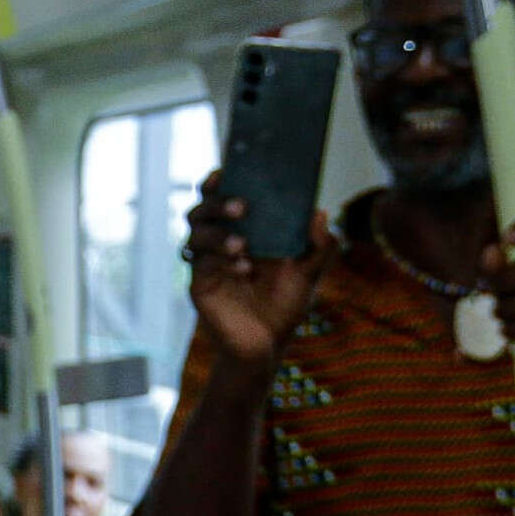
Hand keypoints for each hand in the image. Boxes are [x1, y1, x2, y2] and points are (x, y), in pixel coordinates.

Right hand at [181, 173, 327, 365]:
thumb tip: (320, 213)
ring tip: (242, 245)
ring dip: (217, 234)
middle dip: (217, 204)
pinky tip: (243, 269)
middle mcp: (218, 242)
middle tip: (242, 208)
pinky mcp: (199, 286)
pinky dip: (220, 262)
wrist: (268, 344)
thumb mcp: (310, 271)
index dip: (218, 181)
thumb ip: (320, 245)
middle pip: (200, 210)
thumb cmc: (285, 304)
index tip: (226, 171)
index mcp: (242, 230)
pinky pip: (199, 265)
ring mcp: (206, 264)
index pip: (221, 197)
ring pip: (194, 236)